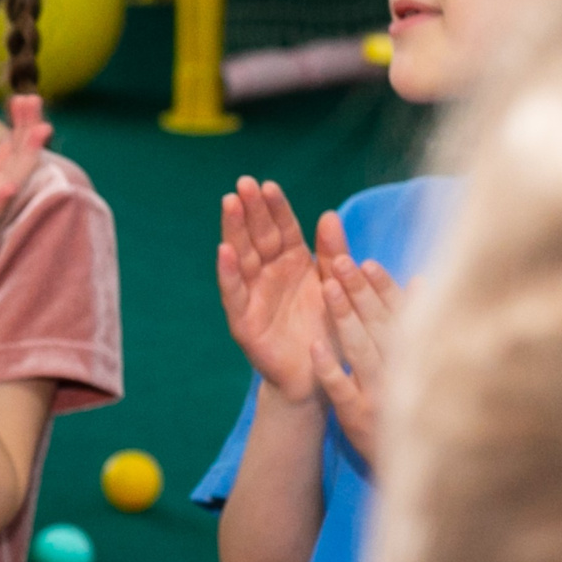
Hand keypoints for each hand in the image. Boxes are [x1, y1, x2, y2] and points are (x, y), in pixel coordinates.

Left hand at [0, 95, 50, 289]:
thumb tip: (6, 142)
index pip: (13, 151)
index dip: (21, 125)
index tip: (27, 97)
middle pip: (18, 159)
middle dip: (26, 129)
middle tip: (33, 97)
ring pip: (11, 181)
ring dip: (25, 157)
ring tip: (39, 132)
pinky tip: (6, 187)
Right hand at [217, 178, 335, 403]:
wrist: (321, 378)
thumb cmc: (328, 331)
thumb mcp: (336, 286)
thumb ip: (333, 253)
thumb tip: (328, 214)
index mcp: (292, 264)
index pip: (282, 229)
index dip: (274, 208)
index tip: (267, 184)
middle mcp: (268, 276)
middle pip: (257, 237)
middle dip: (250, 211)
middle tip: (242, 184)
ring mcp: (253, 297)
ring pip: (241, 258)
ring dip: (233, 231)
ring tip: (229, 205)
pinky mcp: (243, 323)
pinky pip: (234, 294)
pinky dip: (228, 273)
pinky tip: (224, 252)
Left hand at [311, 257, 401, 466]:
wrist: (416, 469)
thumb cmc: (415, 407)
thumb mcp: (419, 367)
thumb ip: (415, 326)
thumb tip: (419, 281)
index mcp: (417, 357)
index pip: (400, 315)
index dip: (383, 287)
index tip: (367, 261)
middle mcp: (403, 373)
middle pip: (380, 326)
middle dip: (360, 292)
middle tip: (340, 261)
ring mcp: (380, 395)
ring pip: (362, 351)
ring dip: (345, 319)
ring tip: (327, 288)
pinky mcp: (358, 418)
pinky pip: (342, 390)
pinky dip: (330, 368)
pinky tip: (314, 346)